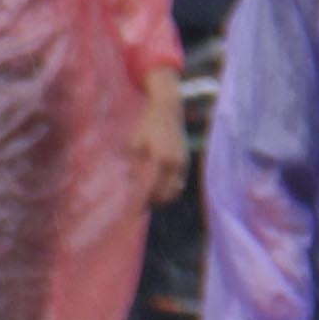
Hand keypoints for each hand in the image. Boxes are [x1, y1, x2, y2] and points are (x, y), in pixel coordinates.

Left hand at [130, 70, 188, 208]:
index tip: (132, 210)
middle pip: (165, 195)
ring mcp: (183, 163)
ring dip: (162, 196)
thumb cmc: (147, 124)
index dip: (142, 201)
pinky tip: (156, 185)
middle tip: (139, 204)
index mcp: (160, 158)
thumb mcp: (134, 143)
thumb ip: (134, 166)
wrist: (168, 109)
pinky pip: (178, 182)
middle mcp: (175, 163)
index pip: (151, 189)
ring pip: (175, 191)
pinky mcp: (186, 161)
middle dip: (153, 202)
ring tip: (147, 195)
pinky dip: (168, 188)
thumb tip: (133, 185)